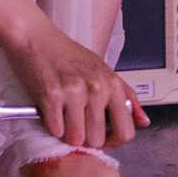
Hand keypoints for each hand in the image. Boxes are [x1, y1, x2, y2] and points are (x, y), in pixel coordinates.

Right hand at [7, 12, 150, 148]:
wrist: (33, 35)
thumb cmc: (65, 52)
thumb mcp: (102, 69)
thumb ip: (126, 96)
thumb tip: (143, 122)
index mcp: (112, 83)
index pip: (126, 132)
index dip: (113, 141)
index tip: (102, 137)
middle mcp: (96, 88)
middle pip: (97, 140)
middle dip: (84, 136)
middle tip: (74, 120)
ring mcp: (73, 92)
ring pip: (75, 139)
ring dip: (66, 133)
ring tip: (61, 114)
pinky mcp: (50, 96)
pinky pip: (55, 130)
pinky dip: (50, 125)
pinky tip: (49, 109)